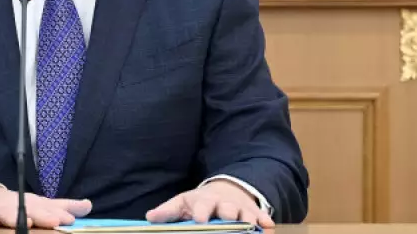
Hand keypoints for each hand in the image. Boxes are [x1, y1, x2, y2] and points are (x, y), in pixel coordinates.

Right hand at [0, 184, 92, 228]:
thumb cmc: (15, 205)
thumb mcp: (39, 205)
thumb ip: (62, 207)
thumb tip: (88, 205)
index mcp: (32, 202)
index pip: (46, 207)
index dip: (57, 213)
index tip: (68, 220)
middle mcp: (16, 203)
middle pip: (29, 208)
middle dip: (42, 215)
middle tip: (54, 221)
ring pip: (6, 212)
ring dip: (15, 216)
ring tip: (27, 223)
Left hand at [146, 180, 273, 228]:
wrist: (224, 190)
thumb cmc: (199, 202)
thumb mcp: (182, 203)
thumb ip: (167, 212)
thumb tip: (150, 217)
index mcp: (203, 201)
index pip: (201, 206)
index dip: (201, 213)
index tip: (199, 220)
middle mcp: (222, 204)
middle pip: (226, 208)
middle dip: (227, 214)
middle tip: (228, 220)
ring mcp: (239, 207)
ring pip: (245, 213)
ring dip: (247, 219)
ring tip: (249, 226)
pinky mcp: (252, 212)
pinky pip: (260, 215)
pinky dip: (264, 220)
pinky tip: (267, 227)